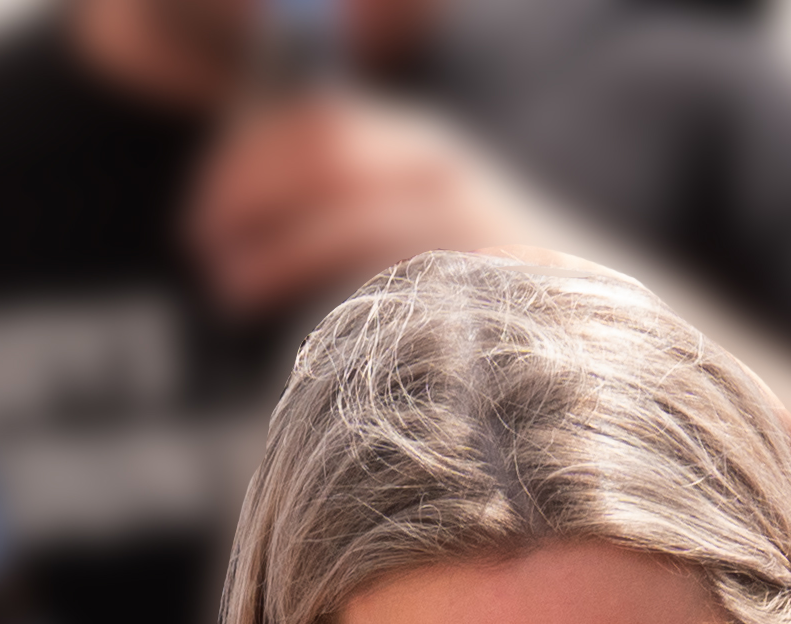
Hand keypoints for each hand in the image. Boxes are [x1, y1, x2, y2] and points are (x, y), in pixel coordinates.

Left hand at [192, 92, 558, 318]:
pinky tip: (290, 315)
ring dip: (272, 246)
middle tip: (204, 245)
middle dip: (245, 195)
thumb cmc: (476, 297)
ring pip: (343, 208)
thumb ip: (349, 215)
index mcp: (414, 148)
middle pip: (319, 153)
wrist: (586, 334)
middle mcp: (434, 168)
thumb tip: (251, 226)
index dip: (244, 161)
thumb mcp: (411, 235)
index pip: (315, 123)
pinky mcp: (468, 274)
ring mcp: (456, 217)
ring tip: (231, 286)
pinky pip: (380, 267)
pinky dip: (325, 283)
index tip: (205, 212)